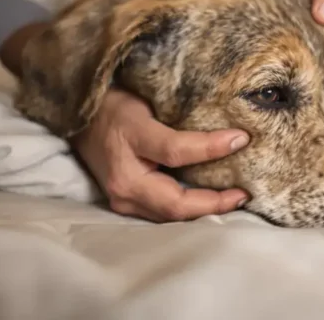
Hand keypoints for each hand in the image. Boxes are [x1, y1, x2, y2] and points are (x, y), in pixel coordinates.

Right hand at [72, 88, 250, 221]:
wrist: (78, 118)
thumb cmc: (114, 107)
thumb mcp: (145, 106)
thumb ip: (181, 120)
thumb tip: (226, 130)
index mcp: (127, 151)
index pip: (176, 152)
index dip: (211, 147)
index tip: (242, 138)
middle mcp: (123, 186)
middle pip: (176, 204)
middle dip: (214, 203)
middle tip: (244, 194)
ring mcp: (122, 200)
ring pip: (170, 216)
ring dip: (204, 211)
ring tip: (233, 200)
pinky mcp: (125, 204)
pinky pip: (162, 214)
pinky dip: (188, 210)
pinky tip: (208, 202)